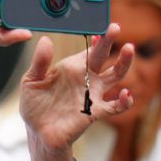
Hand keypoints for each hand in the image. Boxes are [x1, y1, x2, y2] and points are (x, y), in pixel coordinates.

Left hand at [18, 26, 134, 159]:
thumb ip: (39, 62)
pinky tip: (126, 94)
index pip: (87, 50)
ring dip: (124, 62)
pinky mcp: (95, 112)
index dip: (94, 40)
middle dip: (110, 42)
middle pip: (103, 57)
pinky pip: (115, 107)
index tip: (97, 31)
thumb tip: (45, 40)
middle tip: (114, 28)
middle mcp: (86, 78)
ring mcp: (93, 94)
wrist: (38, 133)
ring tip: (128, 49)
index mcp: (72, 68)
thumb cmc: (35, 106)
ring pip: (115, 75)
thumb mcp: (31, 81)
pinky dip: (124, 101)